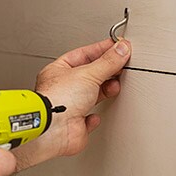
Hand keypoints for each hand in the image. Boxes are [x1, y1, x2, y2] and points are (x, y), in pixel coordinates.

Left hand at [17, 38, 131, 168]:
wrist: (54, 129)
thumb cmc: (58, 99)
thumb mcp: (88, 73)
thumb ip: (107, 62)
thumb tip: (120, 49)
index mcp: (58, 70)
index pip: (83, 54)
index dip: (101, 49)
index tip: (118, 47)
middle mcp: (61, 88)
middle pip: (89, 75)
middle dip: (106, 70)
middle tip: (122, 65)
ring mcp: (68, 107)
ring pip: (91, 95)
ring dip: (104, 90)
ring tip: (114, 86)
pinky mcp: (75, 125)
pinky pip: (88, 119)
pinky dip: (95, 115)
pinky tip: (96, 113)